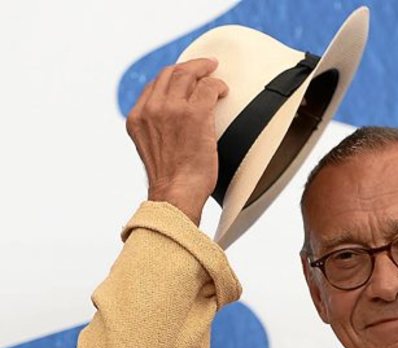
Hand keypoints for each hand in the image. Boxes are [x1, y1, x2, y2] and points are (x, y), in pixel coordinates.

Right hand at [126, 58, 228, 225]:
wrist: (175, 195)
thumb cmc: (171, 183)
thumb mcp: (152, 151)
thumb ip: (157, 132)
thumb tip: (173, 127)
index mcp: (137, 118)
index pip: (154, 85)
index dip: (172, 77)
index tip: (184, 77)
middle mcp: (151, 109)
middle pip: (170, 73)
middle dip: (190, 67)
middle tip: (205, 66)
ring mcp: (173, 109)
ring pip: (189, 75)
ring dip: (205, 71)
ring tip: (215, 74)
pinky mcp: (195, 114)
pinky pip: (209, 88)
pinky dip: (218, 86)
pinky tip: (223, 92)